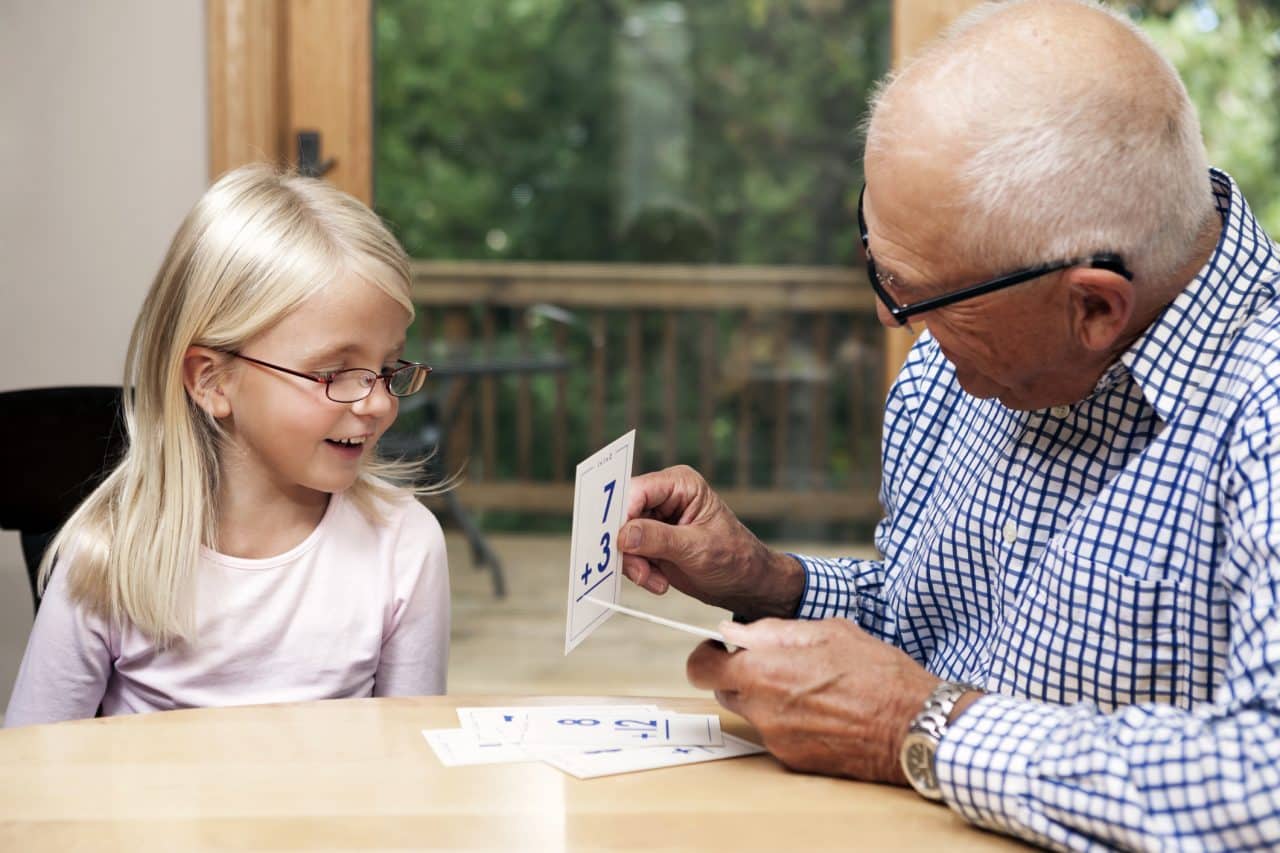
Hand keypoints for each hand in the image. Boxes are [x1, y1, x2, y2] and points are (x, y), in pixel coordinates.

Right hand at [619, 465, 803, 617]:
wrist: (744, 585)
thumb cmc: (735, 558)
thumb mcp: (698, 548)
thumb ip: (659, 539)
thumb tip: (625, 534)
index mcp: (680, 484)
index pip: (637, 490)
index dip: (624, 515)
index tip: (621, 543)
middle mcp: (664, 498)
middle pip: (624, 514)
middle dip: (628, 546)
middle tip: (641, 570)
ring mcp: (656, 521)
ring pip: (622, 537)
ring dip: (634, 563)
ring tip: (655, 580)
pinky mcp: (650, 543)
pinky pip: (628, 554)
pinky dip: (638, 571)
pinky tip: (658, 581)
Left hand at [687, 618, 939, 783]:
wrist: (913, 725)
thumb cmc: (876, 672)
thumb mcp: (827, 632)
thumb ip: (772, 631)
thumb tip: (734, 631)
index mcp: (762, 673)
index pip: (701, 668)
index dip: (709, 655)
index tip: (724, 648)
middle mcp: (762, 711)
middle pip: (725, 691)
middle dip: (742, 675)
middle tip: (778, 662)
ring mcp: (777, 740)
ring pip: (752, 713)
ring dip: (766, 698)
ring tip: (809, 685)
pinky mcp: (794, 761)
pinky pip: (776, 734)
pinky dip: (788, 721)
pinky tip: (822, 710)